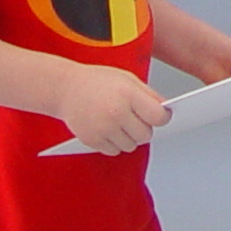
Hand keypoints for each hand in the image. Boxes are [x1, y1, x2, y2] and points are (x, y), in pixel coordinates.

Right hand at [55, 64, 171, 153]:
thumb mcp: (127, 79)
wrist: (65, 88)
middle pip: (146, 135)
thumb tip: (166, 111)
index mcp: (127, 95)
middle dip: (145, 128)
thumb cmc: (98, 81)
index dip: (163, 117)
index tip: (162, 115)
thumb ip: (149, 95)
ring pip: (131, 146)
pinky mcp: (92, 140)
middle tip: (138, 119)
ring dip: (130, 138)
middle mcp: (115, 113)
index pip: (158, 116)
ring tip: (121, 123)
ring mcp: (103, 129)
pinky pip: (114, 151)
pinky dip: (115, 143)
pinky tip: (110, 129)